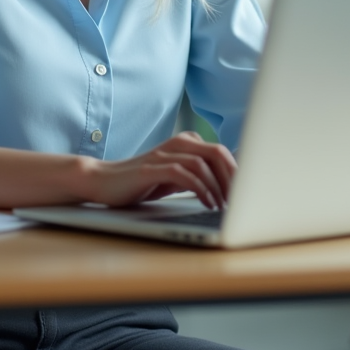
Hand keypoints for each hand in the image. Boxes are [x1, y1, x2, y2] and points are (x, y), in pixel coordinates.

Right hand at [82, 131, 236, 209]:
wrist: (103, 182)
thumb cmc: (141, 182)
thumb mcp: (174, 177)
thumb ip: (196, 176)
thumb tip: (227, 189)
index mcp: (186, 143)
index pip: (221, 152)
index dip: (237, 172)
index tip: (246, 193)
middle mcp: (177, 144)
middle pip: (217, 153)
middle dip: (232, 178)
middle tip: (239, 200)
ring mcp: (163, 154)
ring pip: (202, 163)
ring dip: (217, 186)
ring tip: (223, 206)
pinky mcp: (151, 168)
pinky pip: (183, 174)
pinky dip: (199, 188)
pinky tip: (206, 203)